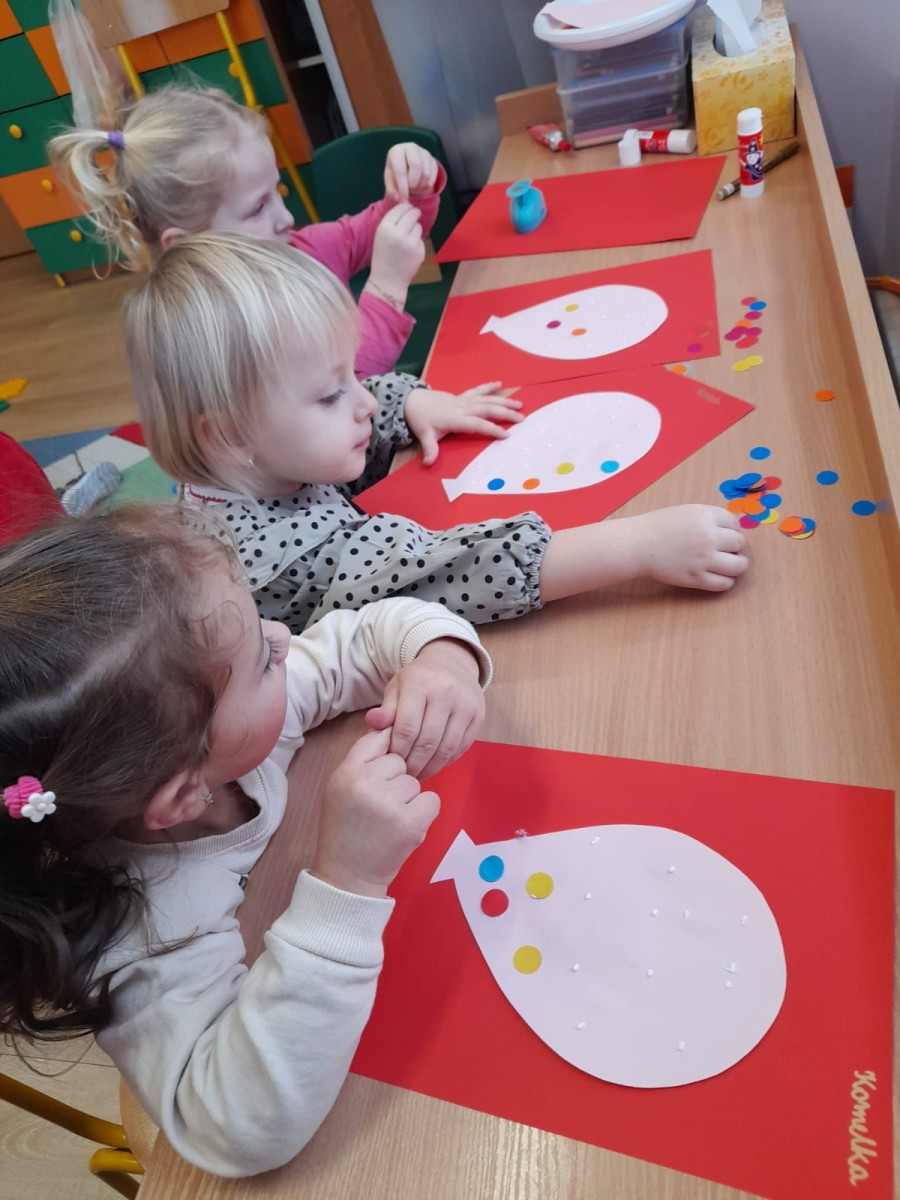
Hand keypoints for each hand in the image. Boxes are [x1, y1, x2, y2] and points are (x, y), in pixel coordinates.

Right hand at [312, 727, 439, 896]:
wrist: (347, 874)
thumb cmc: (345, 827)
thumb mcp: (341, 787)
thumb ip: (362, 759)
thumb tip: (388, 723)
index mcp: (346, 772)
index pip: (377, 739)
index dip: (387, 750)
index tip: (384, 769)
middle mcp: (366, 783)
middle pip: (400, 761)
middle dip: (396, 780)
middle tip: (380, 805)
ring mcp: (389, 803)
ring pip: (416, 782)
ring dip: (409, 799)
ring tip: (389, 819)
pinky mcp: (410, 822)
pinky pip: (431, 800)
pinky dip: (424, 813)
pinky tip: (405, 826)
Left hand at [365, 638, 484, 777]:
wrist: (452, 663)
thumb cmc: (418, 679)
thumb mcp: (397, 686)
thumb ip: (385, 708)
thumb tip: (373, 724)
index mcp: (420, 684)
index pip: (407, 728)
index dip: (398, 751)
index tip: (391, 762)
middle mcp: (446, 693)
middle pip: (427, 742)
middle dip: (413, 764)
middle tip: (404, 774)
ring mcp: (465, 705)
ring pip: (446, 749)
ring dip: (430, 767)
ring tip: (418, 774)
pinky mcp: (478, 716)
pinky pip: (461, 748)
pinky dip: (446, 762)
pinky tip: (434, 764)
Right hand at [367, 203, 424, 302]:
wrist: (387, 281)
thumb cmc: (382, 256)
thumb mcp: (381, 235)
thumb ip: (392, 221)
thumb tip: (407, 206)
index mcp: (385, 227)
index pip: (400, 208)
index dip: (406, 207)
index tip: (407, 210)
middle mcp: (398, 233)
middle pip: (412, 214)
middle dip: (414, 214)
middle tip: (414, 216)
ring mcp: (410, 243)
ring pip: (418, 226)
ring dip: (415, 229)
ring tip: (407, 239)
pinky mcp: (419, 251)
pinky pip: (421, 239)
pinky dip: (417, 242)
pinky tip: (410, 251)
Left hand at [384, 143, 439, 201]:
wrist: (407, 165)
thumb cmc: (396, 173)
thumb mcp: (390, 181)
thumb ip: (392, 191)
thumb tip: (400, 198)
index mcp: (397, 151)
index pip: (400, 168)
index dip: (402, 186)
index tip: (404, 198)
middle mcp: (411, 147)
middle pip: (416, 165)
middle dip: (413, 182)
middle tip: (410, 189)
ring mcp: (424, 152)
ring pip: (426, 173)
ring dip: (420, 185)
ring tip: (414, 187)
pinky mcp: (433, 159)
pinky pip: (433, 176)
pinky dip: (428, 185)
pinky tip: (420, 185)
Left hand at [404, 383, 523, 465]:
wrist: (412, 401)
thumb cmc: (420, 419)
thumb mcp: (424, 435)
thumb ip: (430, 449)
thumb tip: (428, 463)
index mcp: (455, 419)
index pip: (477, 424)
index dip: (492, 429)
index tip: (506, 435)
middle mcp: (462, 408)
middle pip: (487, 409)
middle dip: (505, 413)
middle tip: (521, 418)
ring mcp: (463, 400)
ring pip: (486, 399)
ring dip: (503, 401)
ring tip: (519, 404)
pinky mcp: (461, 396)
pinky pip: (477, 391)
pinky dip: (488, 387)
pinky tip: (500, 383)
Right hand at [631, 505, 748, 590]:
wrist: (639, 544)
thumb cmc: (660, 526)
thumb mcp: (688, 512)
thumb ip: (710, 519)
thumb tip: (734, 531)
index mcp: (706, 516)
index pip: (734, 523)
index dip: (730, 530)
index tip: (722, 535)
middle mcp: (708, 536)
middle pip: (739, 543)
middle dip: (732, 546)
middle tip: (721, 550)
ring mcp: (704, 559)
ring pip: (738, 565)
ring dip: (735, 565)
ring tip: (726, 564)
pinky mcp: (696, 578)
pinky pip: (725, 583)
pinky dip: (725, 581)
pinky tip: (717, 576)